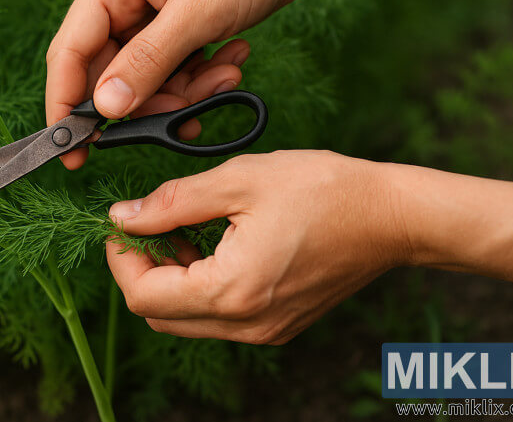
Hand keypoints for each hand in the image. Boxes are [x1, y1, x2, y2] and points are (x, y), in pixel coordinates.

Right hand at [45, 0, 329, 168]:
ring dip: (183, 94)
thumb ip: (148, 62)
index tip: (72, 156)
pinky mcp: (171, 30)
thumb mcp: (199, 11)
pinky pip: (169, 75)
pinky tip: (230, 64)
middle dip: (147, 103)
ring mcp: (145, 16)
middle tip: (184, 116)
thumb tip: (105, 109)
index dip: (66, 107)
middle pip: (108, 75)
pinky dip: (197, 82)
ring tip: (227, 74)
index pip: (70, 53)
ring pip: (143, 83)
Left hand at [105, 150, 406, 343]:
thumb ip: (172, 202)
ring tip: (183, 231)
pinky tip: (213, 246)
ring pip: (187, 320)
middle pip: (160, 314)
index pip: (143, 296)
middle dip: (141, 271)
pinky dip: (201, 287)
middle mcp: (246, 325)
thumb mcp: (238, 181)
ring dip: (170, 279)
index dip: (120, 259)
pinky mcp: (278, 325)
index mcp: (232, 291)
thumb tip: (123, 217)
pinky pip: (219, 318)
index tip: (121, 224)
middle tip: (149, 225)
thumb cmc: (323, 191)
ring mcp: (265, 331)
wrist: (391, 217)